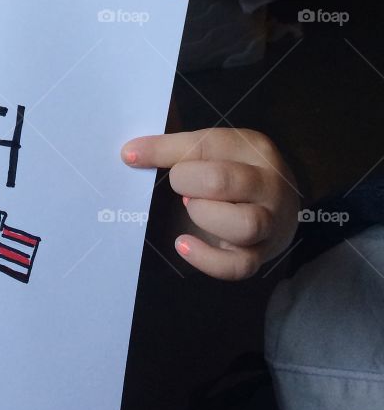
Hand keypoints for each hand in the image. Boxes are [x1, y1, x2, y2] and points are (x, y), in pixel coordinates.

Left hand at [120, 127, 300, 278]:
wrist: (280, 206)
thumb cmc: (235, 172)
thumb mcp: (215, 151)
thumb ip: (176, 149)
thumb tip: (130, 153)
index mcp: (253, 148)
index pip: (206, 145)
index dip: (163, 150)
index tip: (130, 155)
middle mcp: (267, 183)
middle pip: (223, 181)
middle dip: (188, 183)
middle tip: (181, 187)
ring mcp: (270, 221)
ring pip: (242, 224)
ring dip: (204, 216)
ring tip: (192, 209)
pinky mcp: (262, 254)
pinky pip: (238, 265)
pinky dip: (207, 259)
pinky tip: (183, 244)